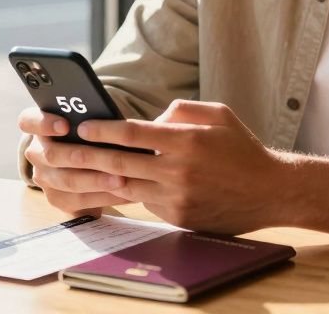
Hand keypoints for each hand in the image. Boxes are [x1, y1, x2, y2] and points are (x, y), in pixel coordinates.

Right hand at [18, 107, 129, 216]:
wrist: (84, 162)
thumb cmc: (89, 133)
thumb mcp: (85, 121)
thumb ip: (90, 119)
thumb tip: (109, 118)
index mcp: (37, 126)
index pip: (28, 121)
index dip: (44, 123)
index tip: (65, 125)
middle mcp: (36, 152)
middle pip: (52, 155)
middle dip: (83, 157)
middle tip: (111, 159)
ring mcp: (43, 177)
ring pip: (67, 180)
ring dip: (97, 181)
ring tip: (122, 180)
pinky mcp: (55, 198)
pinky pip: (77, 200)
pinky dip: (102, 197)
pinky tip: (122, 193)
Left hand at [60, 100, 286, 233]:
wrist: (270, 191)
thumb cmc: (241, 148)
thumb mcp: (217, 114)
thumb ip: (179, 111)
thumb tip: (148, 120)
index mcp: (186, 141)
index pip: (132, 133)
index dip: (102, 130)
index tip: (81, 126)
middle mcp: (178, 171)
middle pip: (119, 162)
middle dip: (84, 155)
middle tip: (58, 150)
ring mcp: (177, 198)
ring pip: (125, 186)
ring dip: (96, 178)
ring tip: (71, 170)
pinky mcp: (178, 218)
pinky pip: (144, 202)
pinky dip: (129, 191)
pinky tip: (111, 183)